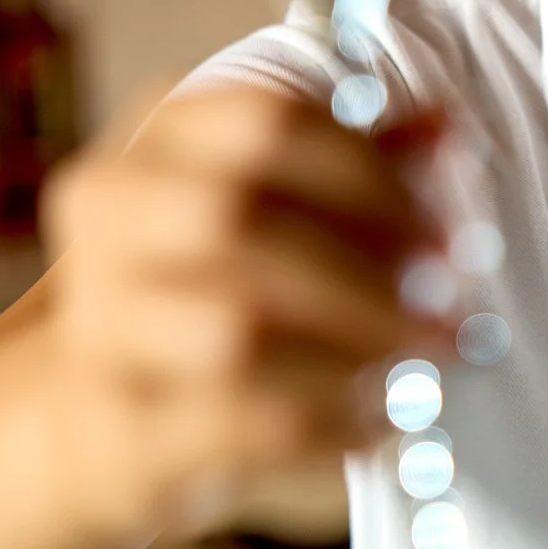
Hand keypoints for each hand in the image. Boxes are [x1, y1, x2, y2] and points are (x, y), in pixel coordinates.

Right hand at [39, 84, 455, 541]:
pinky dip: (327, 425)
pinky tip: (379, 425)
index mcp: (155, 140)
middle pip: (239, 218)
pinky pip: (238, 422)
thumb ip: (358, 168)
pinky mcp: (118, 424)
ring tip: (421, 371)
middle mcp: (108, 216)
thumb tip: (449, 132)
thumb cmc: (210, 296)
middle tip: (450, 312)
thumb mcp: (275, 215)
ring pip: (232, 329)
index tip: (446, 233)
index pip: (266, 123)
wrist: (97, 418)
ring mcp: (98, 322)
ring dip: (350, 350)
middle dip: (366, 271)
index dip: (373, 176)